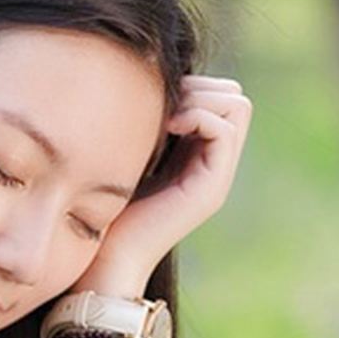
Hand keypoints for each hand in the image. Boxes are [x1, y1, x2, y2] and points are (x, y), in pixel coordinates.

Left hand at [73, 73, 251, 297]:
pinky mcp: (212, 186)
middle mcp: (213, 163)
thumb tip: (148, 79)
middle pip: (234, 95)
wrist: (105, 258)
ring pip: (237, 104)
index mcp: (195, 154)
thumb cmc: (102, 205)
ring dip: (199, 97)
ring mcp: (217, 175)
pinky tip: (166, 127)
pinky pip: (225, 128)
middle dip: (199, 85)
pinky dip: (197, 115)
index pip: (220, 94)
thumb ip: (143, 123)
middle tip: (162, 104)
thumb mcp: (124, 151)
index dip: (192, 83)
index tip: (154, 97)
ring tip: (164, 116)